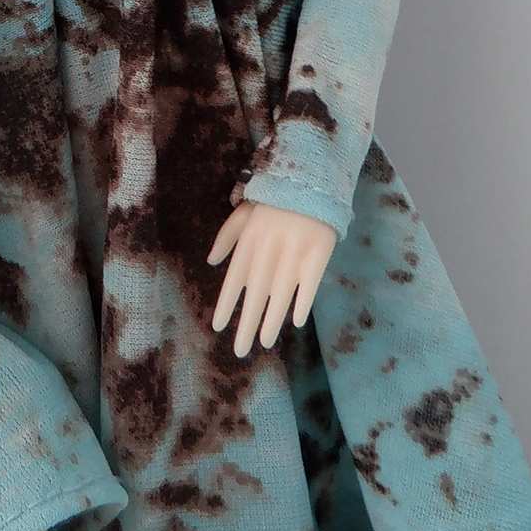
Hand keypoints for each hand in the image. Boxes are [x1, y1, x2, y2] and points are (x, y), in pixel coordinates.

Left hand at [207, 201, 336, 356]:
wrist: (309, 179)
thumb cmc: (273, 200)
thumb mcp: (244, 211)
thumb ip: (227, 236)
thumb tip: (211, 261)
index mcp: (249, 241)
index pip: (233, 279)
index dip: (225, 304)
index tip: (217, 327)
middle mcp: (269, 250)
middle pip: (255, 293)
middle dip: (247, 323)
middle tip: (240, 350)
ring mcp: (294, 251)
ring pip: (280, 294)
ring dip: (272, 320)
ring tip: (265, 343)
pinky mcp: (318, 251)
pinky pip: (310, 282)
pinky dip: (303, 301)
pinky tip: (297, 321)